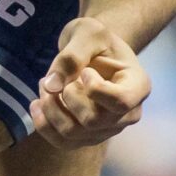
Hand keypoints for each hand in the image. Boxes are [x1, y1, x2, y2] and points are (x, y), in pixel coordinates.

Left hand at [30, 16, 149, 148]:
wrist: (94, 52)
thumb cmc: (96, 40)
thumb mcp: (87, 33)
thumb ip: (72, 55)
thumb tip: (52, 86)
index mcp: (137, 86)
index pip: (120, 101)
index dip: (95, 89)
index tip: (85, 71)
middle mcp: (128, 113)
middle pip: (93, 120)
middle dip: (66, 97)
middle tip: (55, 76)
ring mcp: (108, 129)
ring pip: (73, 133)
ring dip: (50, 109)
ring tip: (44, 85)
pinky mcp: (88, 137)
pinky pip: (62, 142)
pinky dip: (43, 124)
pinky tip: (37, 104)